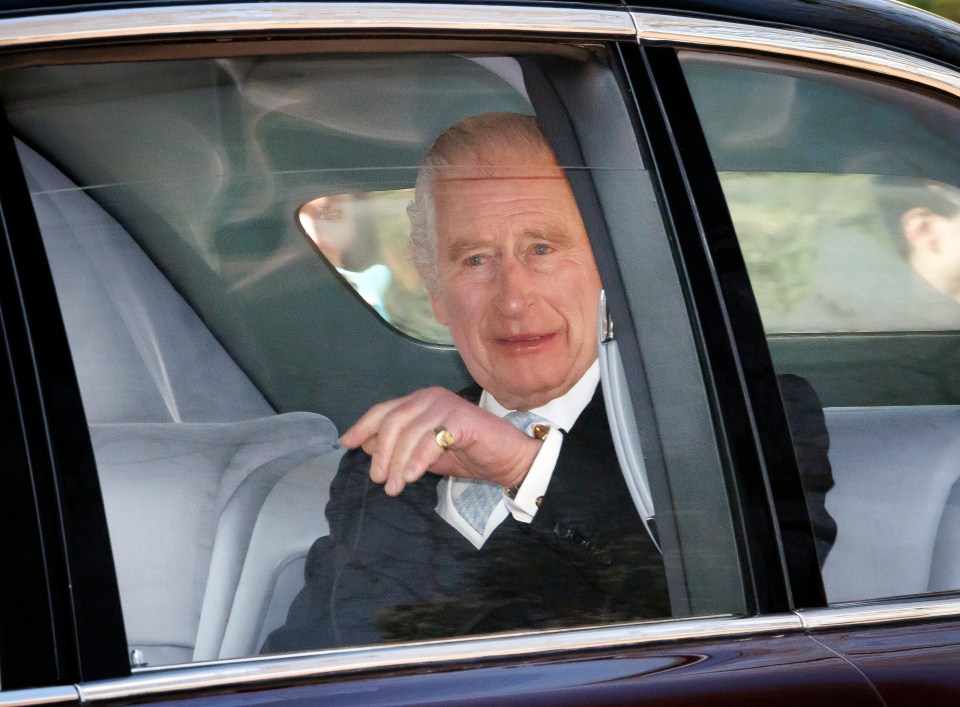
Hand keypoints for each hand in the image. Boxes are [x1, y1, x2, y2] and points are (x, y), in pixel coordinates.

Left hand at [339, 387, 542, 496]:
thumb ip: (400, 448)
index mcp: (420, 401)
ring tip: (394, 487)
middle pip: (392, 421)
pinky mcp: (462, 419)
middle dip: (381, 452)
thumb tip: (368, 446)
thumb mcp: (426, 454)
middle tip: (378, 479)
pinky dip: (417, 460)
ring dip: (397, 462)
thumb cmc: (469, 455)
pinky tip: (410, 477)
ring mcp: (446, 405)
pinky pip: (431, 440)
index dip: (363, 426)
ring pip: (409, 432)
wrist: (509, 460)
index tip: (346, 444)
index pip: (384, 410)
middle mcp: (431, 397)